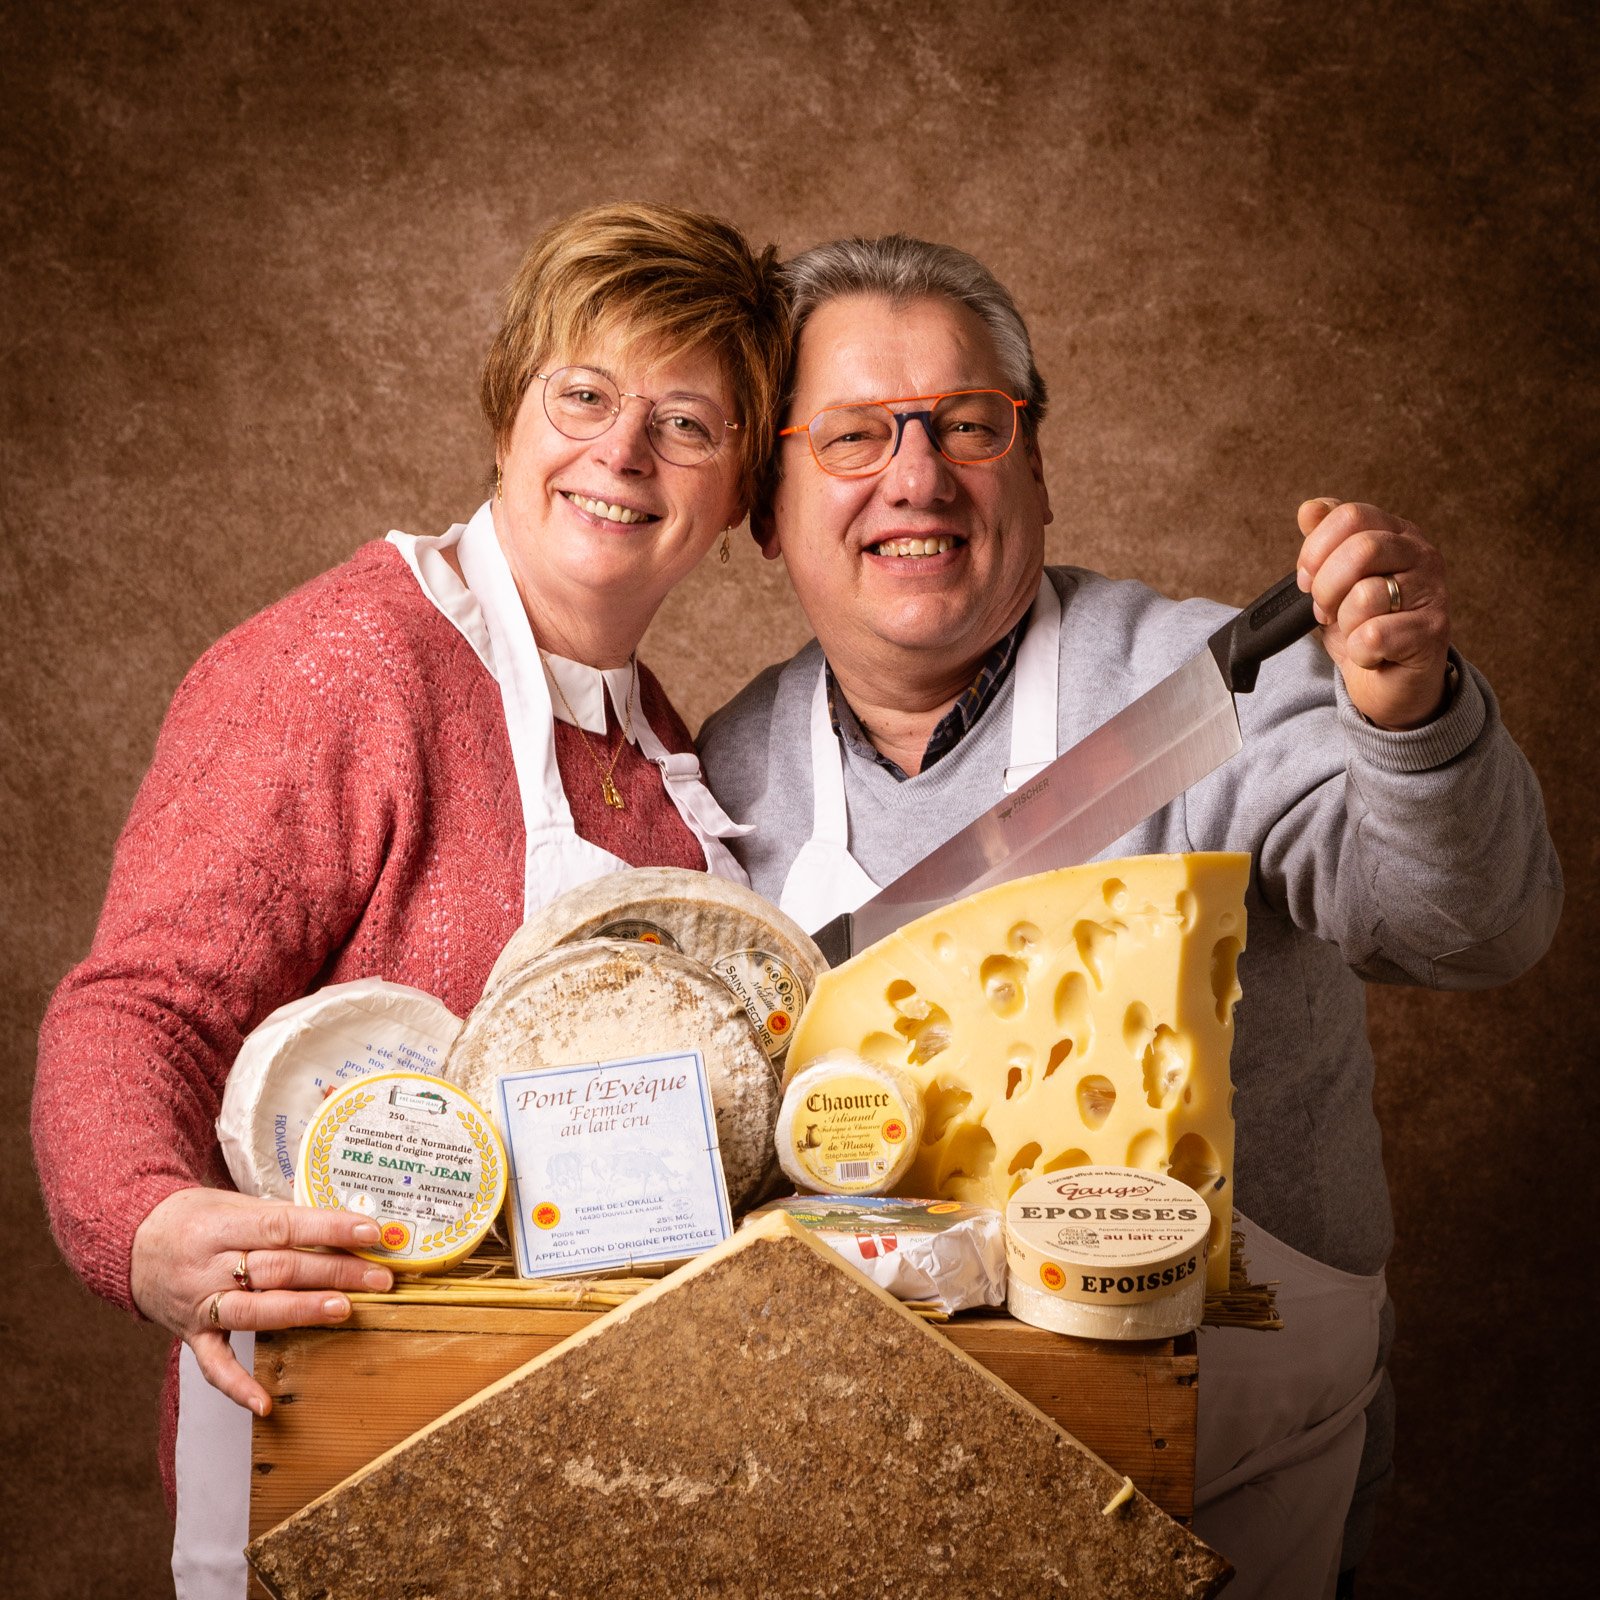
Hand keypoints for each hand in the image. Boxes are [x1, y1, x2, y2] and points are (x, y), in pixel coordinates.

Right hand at [130, 1188, 393, 1415]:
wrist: (133, 1242)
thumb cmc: (197, 1218)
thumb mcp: (235, 1204)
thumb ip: (280, 1218)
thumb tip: (344, 1226)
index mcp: (223, 1225)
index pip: (283, 1226)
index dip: (329, 1228)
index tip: (371, 1232)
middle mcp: (209, 1265)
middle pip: (278, 1269)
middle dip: (333, 1272)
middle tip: (378, 1277)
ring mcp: (199, 1303)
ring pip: (255, 1311)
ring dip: (302, 1311)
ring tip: (345, 1310)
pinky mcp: (191, 1334)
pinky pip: (214, 1365)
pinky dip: (238, 1386)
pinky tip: (265, 1404)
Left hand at [1296, 498, 1450, 728]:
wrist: (1389, 682)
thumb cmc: (1362, 627)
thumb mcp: (1333, 581)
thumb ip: (1323, 543)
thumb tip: (1310, 509)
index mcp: (1396, 534)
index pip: (1350, 516)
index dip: (1316, 550)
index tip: (1307, 578)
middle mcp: (1421, 555)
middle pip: (1361, 548)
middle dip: (1326, 586)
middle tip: (1324, 609)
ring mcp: (1433, 592)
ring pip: (1365, 595)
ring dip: (1344, 622)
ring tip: (1354, 631)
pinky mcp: (1433, 632)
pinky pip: (1374, 635)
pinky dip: (1359, 651)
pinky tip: (1371, 653)